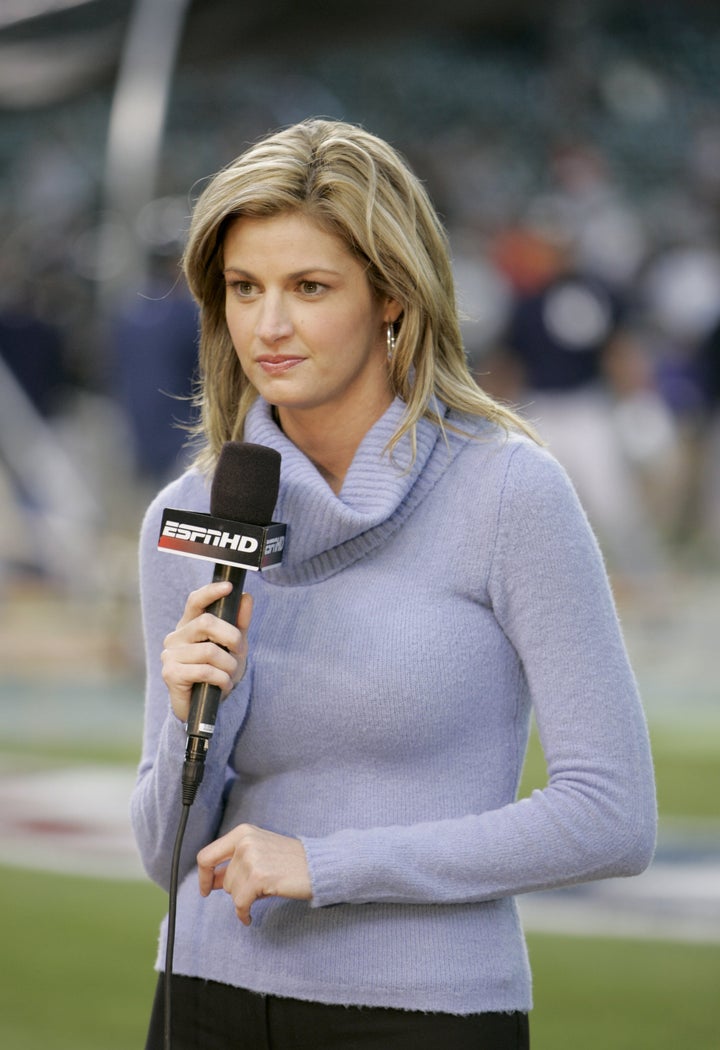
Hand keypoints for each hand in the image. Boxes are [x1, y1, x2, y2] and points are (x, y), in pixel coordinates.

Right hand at [161, 581, 252, 721]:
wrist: (205, 707)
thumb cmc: (218, 672)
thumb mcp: (234, 647)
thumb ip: (240, 623)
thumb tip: (247, 597)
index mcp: (189, 625)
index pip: (195, 601)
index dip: (211, 592)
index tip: (229, 587)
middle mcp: (176, 637)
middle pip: (206, 622)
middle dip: (232, 637)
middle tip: (240, 652)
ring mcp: (170, 655)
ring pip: (209, 651)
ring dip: (228, 665)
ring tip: (230, 675)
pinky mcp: (170, 674)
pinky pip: (205, 671)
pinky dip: (221, 679)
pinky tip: (222, 686)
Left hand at [197, 824, 311, 924]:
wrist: (318, 865)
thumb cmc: (290, 861)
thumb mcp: (259, 850)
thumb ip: (234, 862)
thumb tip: (210, 881)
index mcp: (242, 832)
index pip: (207, 856)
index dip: (203, 876)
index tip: (205, 889)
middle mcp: (245, 841)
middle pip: (222, 880)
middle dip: (236, 890)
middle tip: (254, 890)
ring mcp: (252, 858)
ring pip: (232, 892)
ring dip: (245, 899)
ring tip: (264, 891)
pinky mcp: (259, 876)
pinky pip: (240, 904)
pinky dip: (243, 914)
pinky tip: (249, 916)